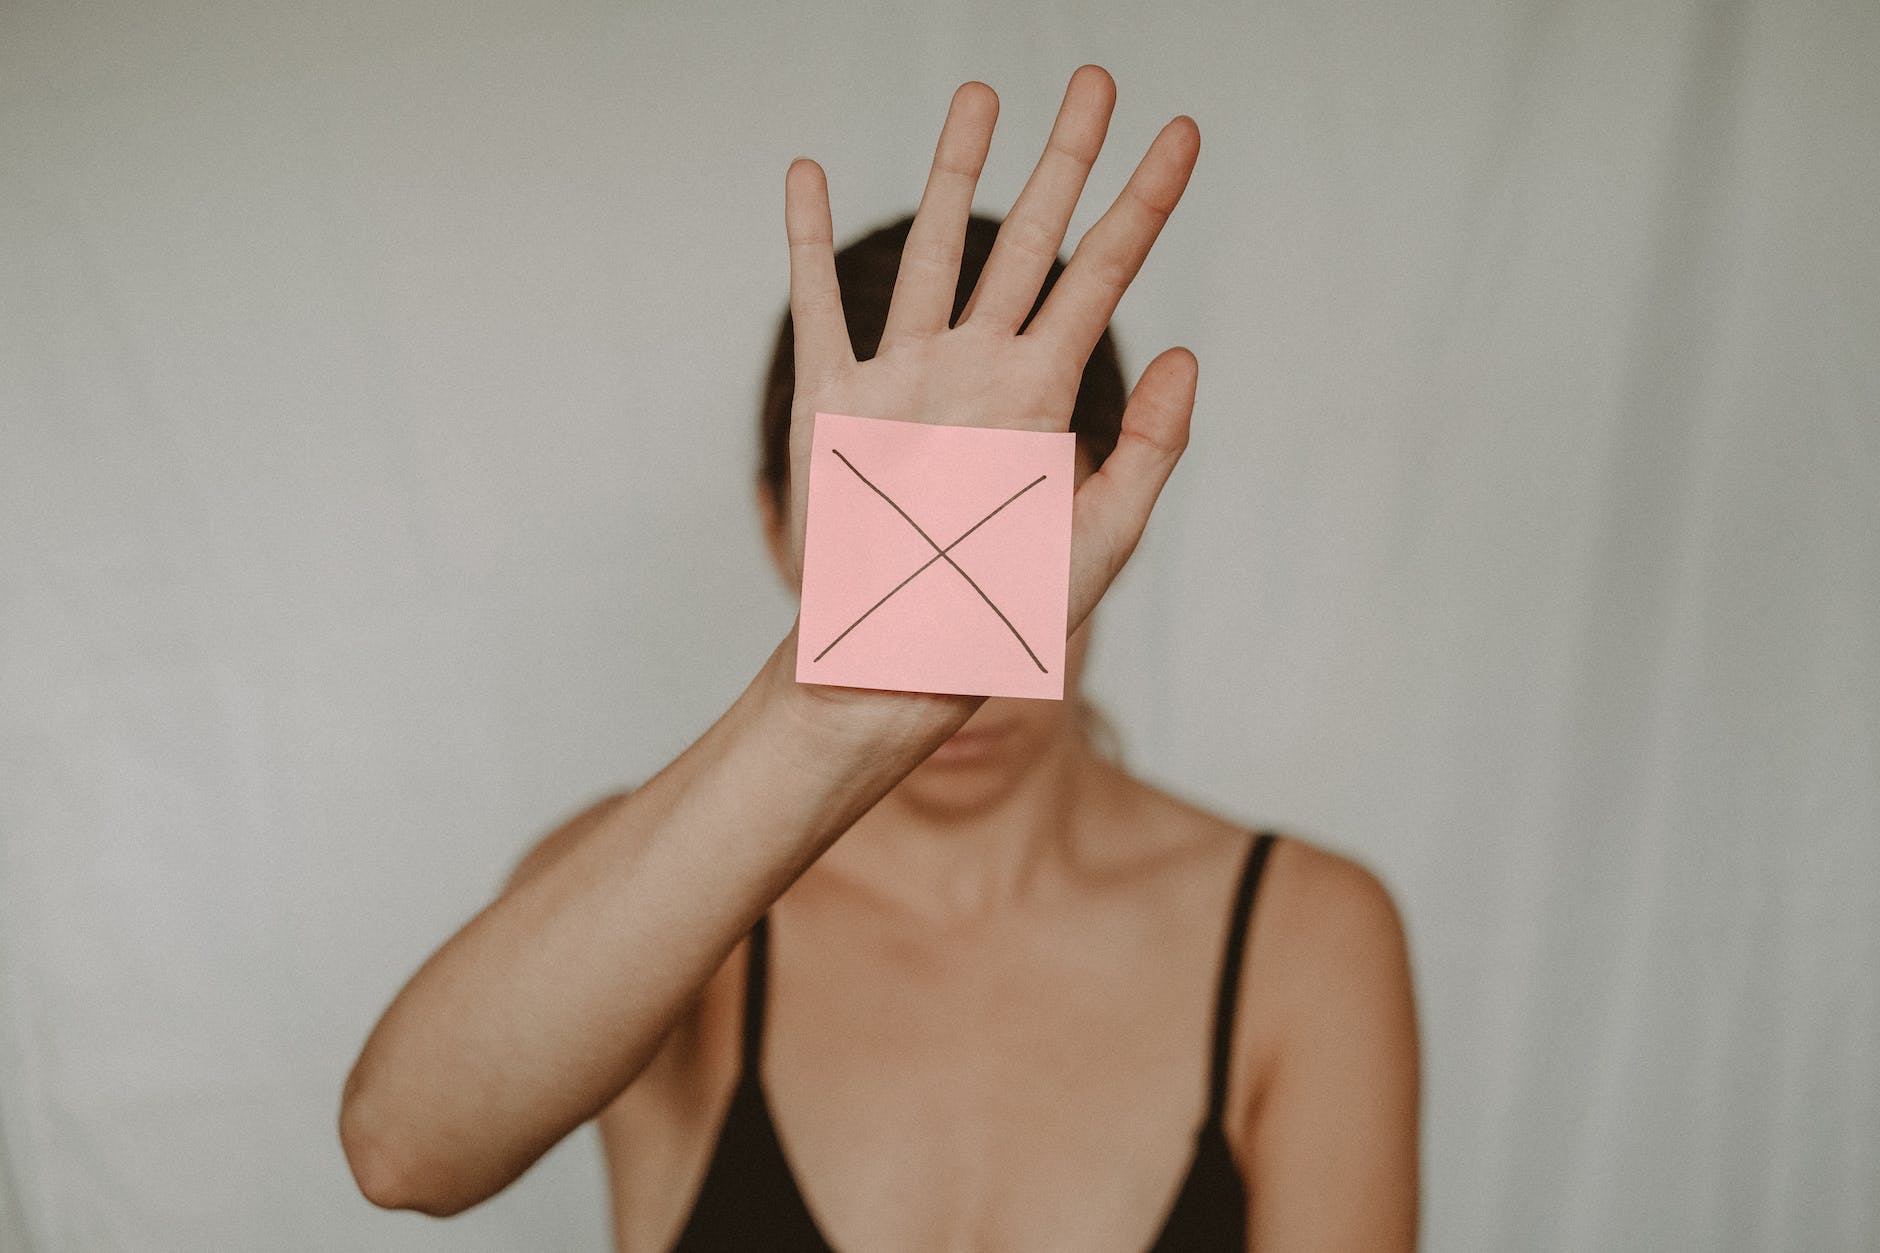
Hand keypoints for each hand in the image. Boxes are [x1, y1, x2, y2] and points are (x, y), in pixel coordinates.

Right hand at [779, 65, 1200, 635]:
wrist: (894, 666)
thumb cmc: (999, 618)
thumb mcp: (1098, 542)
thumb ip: (1150, 451)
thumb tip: (1192, 353)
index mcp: (1044, 397)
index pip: (1106, 276)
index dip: (1145, 202)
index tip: (1182, 134)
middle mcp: (978, 371)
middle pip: (1028, 239)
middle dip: (1063, 157)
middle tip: (1093, 75)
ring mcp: (904, 379)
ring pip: (930, 249)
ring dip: (951, 170)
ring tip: (979, 94)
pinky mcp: (832, 403)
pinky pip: (818, 305)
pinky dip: (803, 240)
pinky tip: (804, 172)